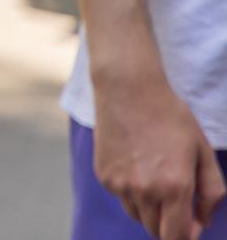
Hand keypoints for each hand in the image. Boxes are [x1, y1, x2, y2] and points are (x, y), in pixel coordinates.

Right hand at [94, 70, 226, 239]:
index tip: (191, 226)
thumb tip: (203, 220)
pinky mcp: (103, 175)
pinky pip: (121, 196)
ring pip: (138, 215)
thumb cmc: (170, 117)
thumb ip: (211, 192)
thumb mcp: (203, 151)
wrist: (127, 89)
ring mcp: (120, 184)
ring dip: (149, 209)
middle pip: (155, 231)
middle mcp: (144, 190)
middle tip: (176, 201)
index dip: (186, 237)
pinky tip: (136, 165)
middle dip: (168, 224)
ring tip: (154, 178)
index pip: (177, 236)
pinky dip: (130, 191)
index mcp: (174, 187)